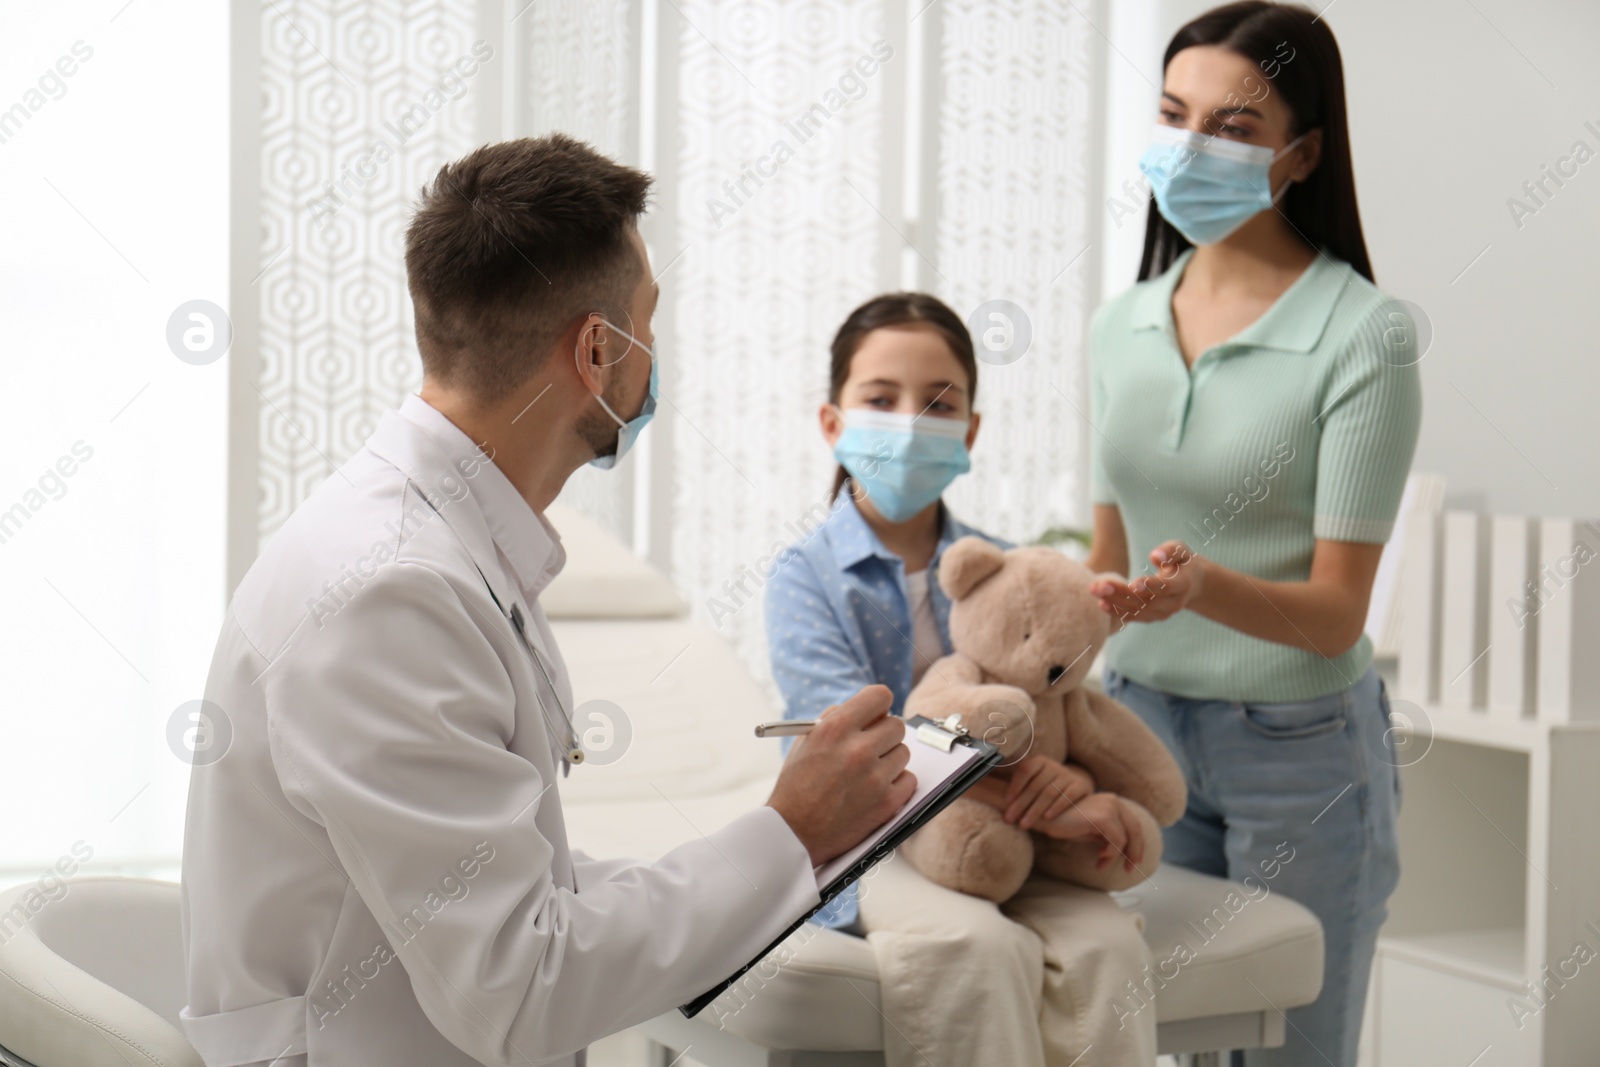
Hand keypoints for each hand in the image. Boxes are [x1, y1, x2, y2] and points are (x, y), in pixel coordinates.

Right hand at [767, 686, 916, 865]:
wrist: (792, 833)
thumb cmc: (797, 785)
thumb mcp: (807, 741)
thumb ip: (836, 719)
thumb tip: (867, 710)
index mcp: (835, 728)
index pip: (880, 696)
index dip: (878, 705)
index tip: (876, 714)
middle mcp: (858, 749)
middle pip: (896, 725)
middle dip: (884, 734)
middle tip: (871, 747)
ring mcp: (875, 777)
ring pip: (904, 752)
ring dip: (889, 759)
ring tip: (868, 772)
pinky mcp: (887, 803)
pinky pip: (909, 779)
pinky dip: (897, 783)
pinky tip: (877, 788)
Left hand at [999, 756, 1094, 830]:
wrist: (1077, 787)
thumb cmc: (1047, 787)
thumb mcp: (1034, 781)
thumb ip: (1018, 786)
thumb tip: (984, 789)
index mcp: (1040, 761)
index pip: (1025, 771)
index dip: (1015, 786)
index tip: (1006, 802)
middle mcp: (1053, 766)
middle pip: (1035, 785)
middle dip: (1021, 804)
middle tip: (1010, 819)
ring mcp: (1067, 775)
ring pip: (1049, 793)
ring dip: (1035, 810)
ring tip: (1024, 824)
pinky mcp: (1080, 786)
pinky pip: (1067, 796)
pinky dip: (1056, 807)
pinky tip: (1047, 818)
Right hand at [1034, 792, 1144, 872]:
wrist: (1044, 817)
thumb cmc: (1066, 823)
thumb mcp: (1092, 830)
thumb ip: (1108, 835)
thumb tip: (1124, 850)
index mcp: (1112, 801)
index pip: (1133, 824)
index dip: (1136, 844)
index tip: (1133, 861)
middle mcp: (1113, 801)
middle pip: (1135, 829)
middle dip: (1134, 852)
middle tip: (1129, 869)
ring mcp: (1109, 807)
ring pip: (1125, 838)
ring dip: (1116, 856)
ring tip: (1101, 864)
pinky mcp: (1102, 817)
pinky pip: (1116, 842)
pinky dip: (1110, 854)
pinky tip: (1099, 860)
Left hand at [1089, 540, 1205, 627]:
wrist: (1193, 584)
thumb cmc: (1182, 561)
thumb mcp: (1181, 550)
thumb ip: (1170, 551)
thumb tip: (1154, 556)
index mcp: (1183, 583)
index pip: (1166, 587)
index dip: (1150, 586)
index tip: (1133, 583)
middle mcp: (1175, 602)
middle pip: (1146, 600)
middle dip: (1121, 593)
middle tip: (1099, 585)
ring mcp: (1164, 612)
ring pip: (1138, 611)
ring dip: (1114, 602)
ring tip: (1094, 590)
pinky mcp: (1154, 617)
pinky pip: (1135, 617)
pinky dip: (1117, 611)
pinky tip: (1101, 604)